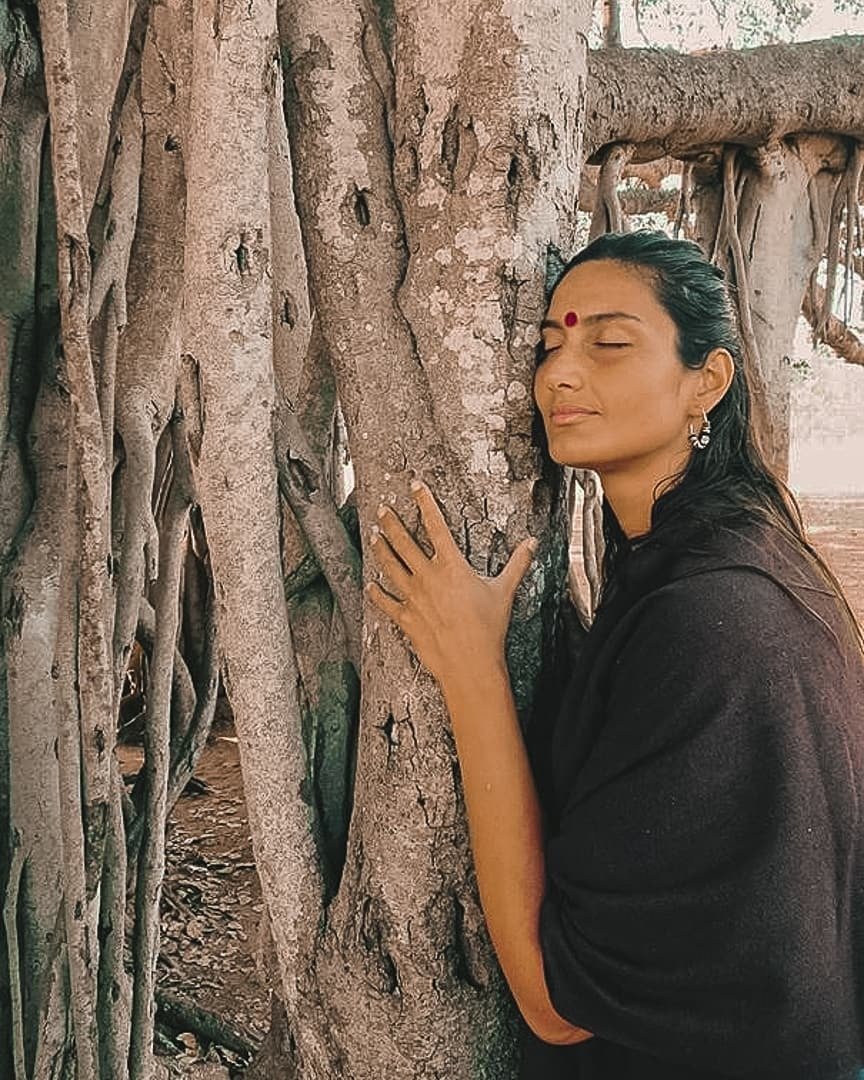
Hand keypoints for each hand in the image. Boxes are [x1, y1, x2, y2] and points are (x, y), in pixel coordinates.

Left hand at [365, 478, 536, 685]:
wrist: (469, 663)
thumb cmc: (488, 628)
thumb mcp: (504, 591)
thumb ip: (517, 564)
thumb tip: (532, 543)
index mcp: (451, 566)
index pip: (436, 526)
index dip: (424, 502)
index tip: (415, 486)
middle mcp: (428, 577)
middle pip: (403, 542)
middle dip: (391, 523)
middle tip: (382, 509)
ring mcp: (413, 597)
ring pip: (390, 566)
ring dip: (380, 549)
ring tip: (373, 535)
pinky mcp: (405, 618)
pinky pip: (386, 602)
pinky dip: (376, 593)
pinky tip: (370, 585)